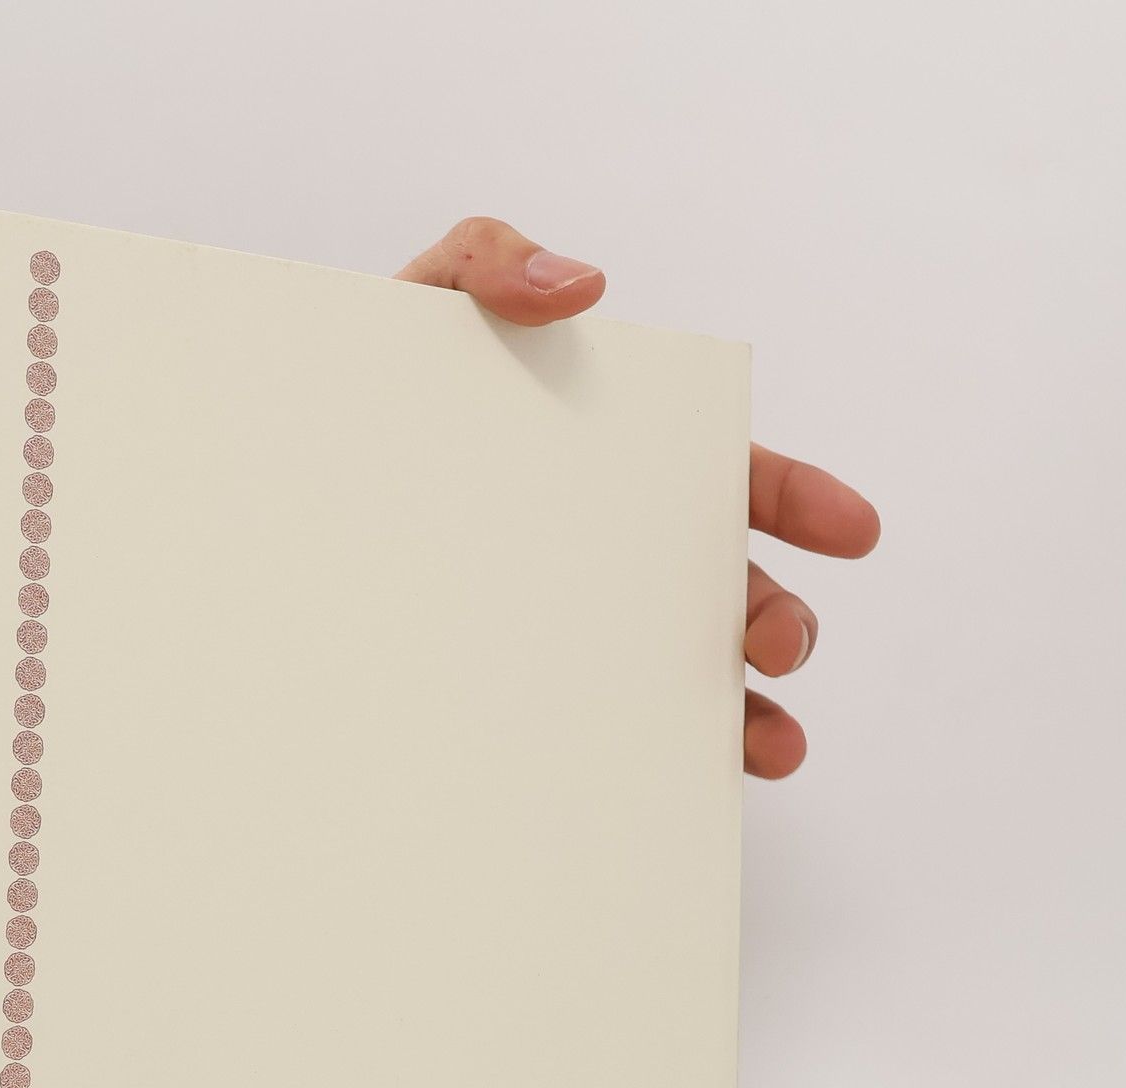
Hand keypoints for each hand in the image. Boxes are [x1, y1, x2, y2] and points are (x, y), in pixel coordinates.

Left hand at [397, 219, 879, 777]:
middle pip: (724, 590)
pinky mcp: (512, 691)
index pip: (728, 479)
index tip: (853, 531)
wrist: (272, 489)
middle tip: (776, 639)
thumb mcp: (417, 308)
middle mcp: (606, 550)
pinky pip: (599, 738)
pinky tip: (680, 787)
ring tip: (769, 745)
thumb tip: (583, 286)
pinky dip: (652, 763)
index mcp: (615, 456)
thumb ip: (490, 262)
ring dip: (744, 715)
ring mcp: (566, 627)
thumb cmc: (362, 390)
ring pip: (681, 678)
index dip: (798, 501)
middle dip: (775, 619)